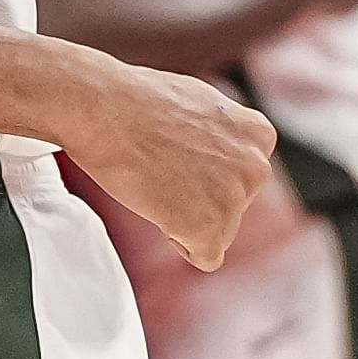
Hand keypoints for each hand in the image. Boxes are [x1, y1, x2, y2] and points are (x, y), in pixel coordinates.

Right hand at [65, 65, 276, 270]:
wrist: (100, 107)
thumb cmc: (134, 102)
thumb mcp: (198, 105)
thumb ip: (220, 136)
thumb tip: (214, 157)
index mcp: (257, 133)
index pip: (240, 174)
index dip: (200, 170)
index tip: (172, 151)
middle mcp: (255, 166)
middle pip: (231, 206)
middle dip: (198, 196)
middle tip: (159, 166)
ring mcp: (235, 197)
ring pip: (218, 230)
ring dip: (186, 215)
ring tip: (154, 178)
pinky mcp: (211, 227)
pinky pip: (205, 256)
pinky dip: (178, 239)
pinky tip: (156, 204)